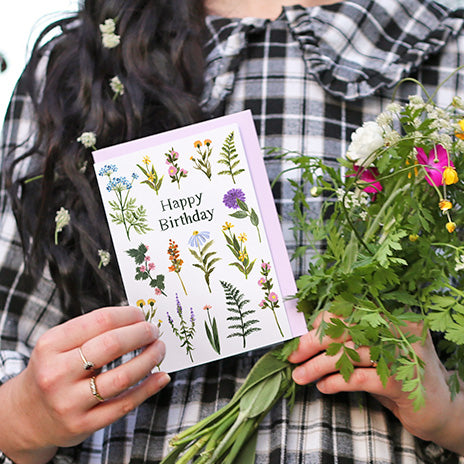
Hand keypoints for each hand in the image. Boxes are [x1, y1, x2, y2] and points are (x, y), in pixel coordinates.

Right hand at [0, 306, 169, 463]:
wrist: (26, 415)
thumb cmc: (52, 370)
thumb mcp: (59, 345)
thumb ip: (92, 331)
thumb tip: (135, 318)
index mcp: (51, 345)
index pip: (100, 321)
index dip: (128, 315)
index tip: (141, 315)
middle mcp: (56, 373)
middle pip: (112, 345)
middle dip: (141, 334)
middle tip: (154, 331)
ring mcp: (69, 402)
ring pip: (122, 377)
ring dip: (149, 359)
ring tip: (159, 350)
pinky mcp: (82, 424)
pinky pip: (124, 404)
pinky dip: (148, 388)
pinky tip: (160, 377)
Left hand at [287, 312, 463, 454]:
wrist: (443, 407)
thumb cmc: (400, 373)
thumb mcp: (377, 349)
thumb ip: (352, 338)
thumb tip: (308, 336)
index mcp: (392, 314)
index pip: (348, 310)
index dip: (320, 322)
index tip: (300, 336)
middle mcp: (399, 328)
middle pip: (345, 328)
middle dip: (312, 342)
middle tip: (292, 356)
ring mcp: (403, 353)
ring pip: (348, 354)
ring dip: (317, 366)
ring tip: (300, 375)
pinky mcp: (403, 381)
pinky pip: (359, 378)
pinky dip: (335, 382)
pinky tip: (323, 387)